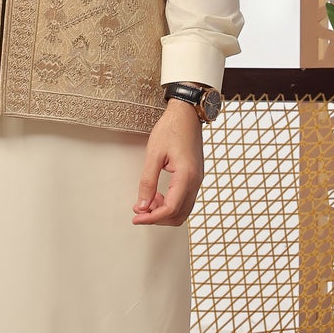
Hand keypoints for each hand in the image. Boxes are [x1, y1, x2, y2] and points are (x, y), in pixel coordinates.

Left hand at [132, 101, 202, 225]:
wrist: (187, 114)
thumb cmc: (171, 129)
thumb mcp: (153, 154)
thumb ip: (147, 182)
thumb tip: (142, 205)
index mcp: (186, 176)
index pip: (170, 209)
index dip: (151, 217)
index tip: (136, 217)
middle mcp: (195, 181)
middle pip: (179, 215)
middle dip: (158, 218)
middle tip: (139, 211)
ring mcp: (197, 180)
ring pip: (183, 210)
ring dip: (164, 212)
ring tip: (148, 201)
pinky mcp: (195, 178)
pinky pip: (185, 200)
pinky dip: (171, 204)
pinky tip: (158, 195)